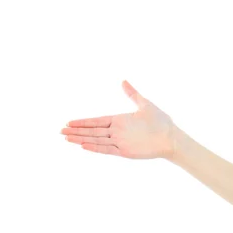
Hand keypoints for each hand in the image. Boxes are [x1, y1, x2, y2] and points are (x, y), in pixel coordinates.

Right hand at [61, 80, 177, 159]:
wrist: (171, 137)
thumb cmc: (160, 121)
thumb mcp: (144, 104)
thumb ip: (132, 94)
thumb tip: (123, 81)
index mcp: (120, 120)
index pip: (97, 121)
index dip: (83, 122)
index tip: (69, 122)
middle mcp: (117, 132)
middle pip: (92, 131)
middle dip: (77, 131)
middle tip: (61, 131)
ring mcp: (120, 142)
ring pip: (96, 140)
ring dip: (81, 139)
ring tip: (67, 138)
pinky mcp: (125, 152)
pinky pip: (107, 149)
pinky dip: (95, 148)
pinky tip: (84, 145)